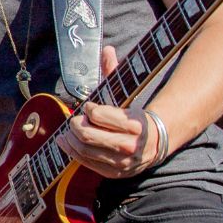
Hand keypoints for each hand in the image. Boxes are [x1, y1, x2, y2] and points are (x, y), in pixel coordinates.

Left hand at [55, 45, 160, 178]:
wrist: (156, 143)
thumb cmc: (135, 116)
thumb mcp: (127, 95)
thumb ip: (115, 73)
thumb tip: (107, 49)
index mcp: (135, 124)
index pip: (99, 114)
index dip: (89, 108)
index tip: (89, 106)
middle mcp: (129, 145)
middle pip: (88, 134)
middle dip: (76, 124)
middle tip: (74, 119)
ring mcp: (122, 162)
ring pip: (85, 149)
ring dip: (71, 139)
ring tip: (68, 130)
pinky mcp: (115, 172)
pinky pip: (87, 163)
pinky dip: (72, 152)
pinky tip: (65, 142)